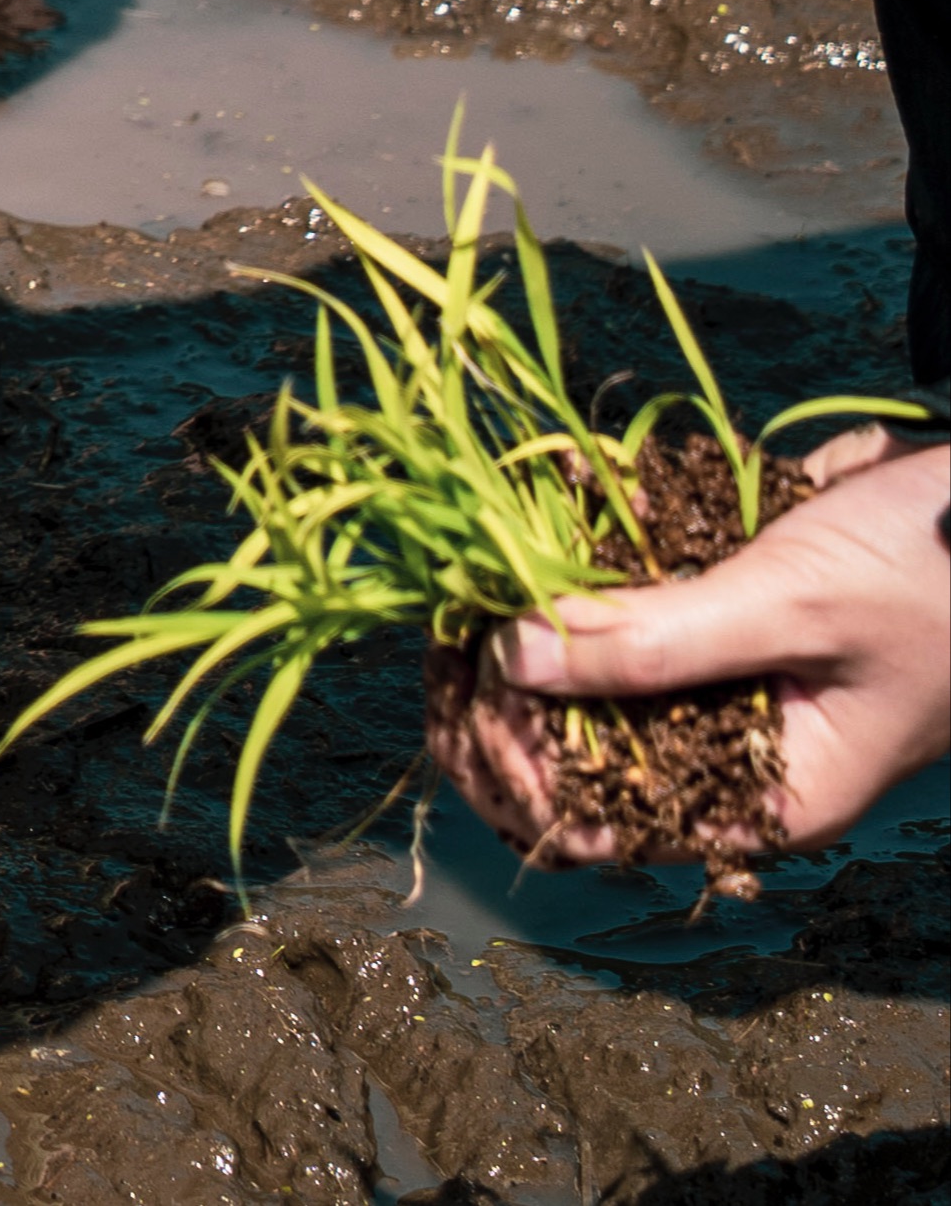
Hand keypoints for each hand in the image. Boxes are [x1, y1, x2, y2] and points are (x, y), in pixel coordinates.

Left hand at [430, 434, 950, 861]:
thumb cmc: (935, 572)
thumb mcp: (792, 607)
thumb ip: (657, 640)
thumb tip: (511, 660)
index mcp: (762, 798)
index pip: (591, 826)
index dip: (512, 770)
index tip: (473, 684)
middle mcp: (729, 757)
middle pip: (567, 758)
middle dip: (496, 696)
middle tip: (454, 618)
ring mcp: (718, 689)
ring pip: (578, 684)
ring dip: (519, 633)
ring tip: (480, 571)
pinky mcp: (714, 622)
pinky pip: (619, 614)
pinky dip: (574, 577)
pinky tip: (543, 530)